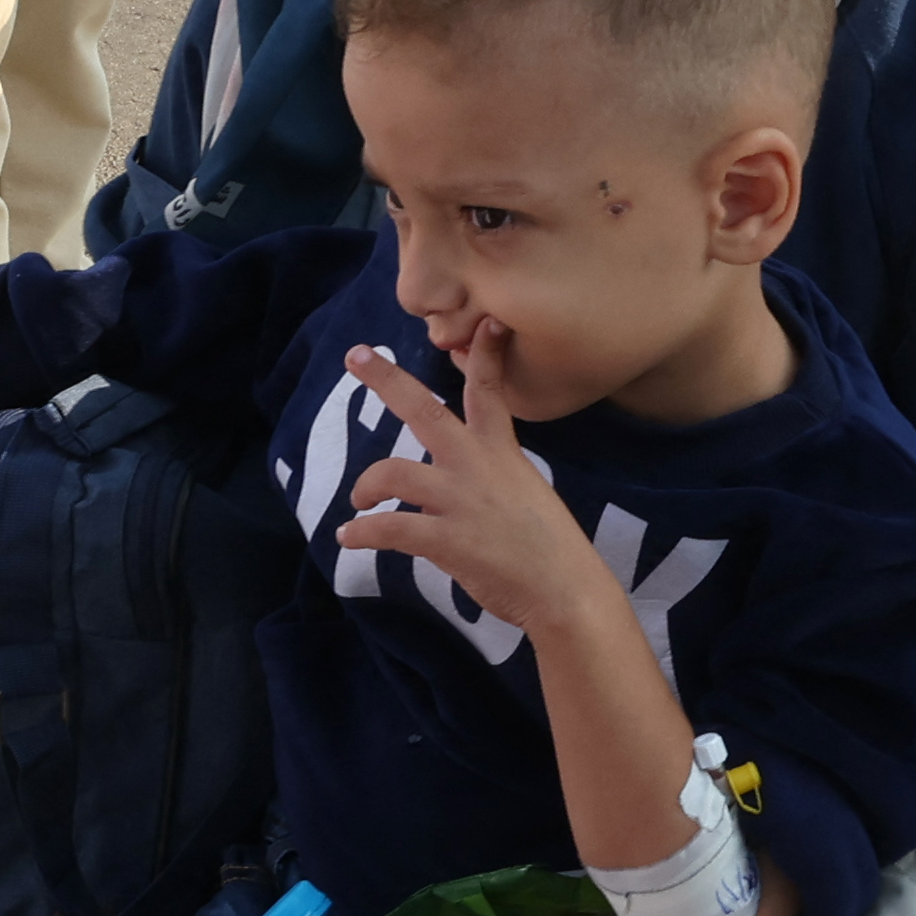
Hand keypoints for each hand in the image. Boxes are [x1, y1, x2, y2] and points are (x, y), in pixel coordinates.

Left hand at [328, 332, 619, 642]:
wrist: (566, 593)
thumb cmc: (550, 549)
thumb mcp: (528, 493)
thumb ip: (494, 476)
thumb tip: (465, 479)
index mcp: (501, 452)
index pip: (489, 390)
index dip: (484, 353)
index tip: (483, 322)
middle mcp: (477, 466)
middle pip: (425, 411)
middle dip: (387, 379)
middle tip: (357, 356)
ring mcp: (460, 501)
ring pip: (393, 472)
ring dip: (366, 485)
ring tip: (358, 501)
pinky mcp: (446, 540)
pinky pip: (389, 528)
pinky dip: (362, 532)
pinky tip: (349, 537)